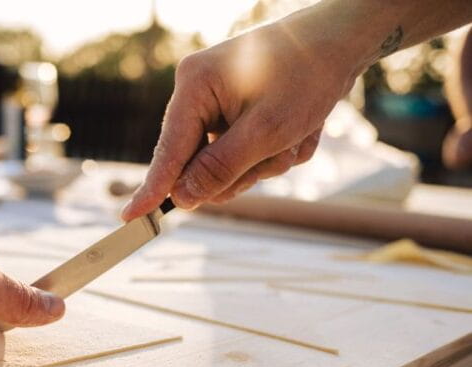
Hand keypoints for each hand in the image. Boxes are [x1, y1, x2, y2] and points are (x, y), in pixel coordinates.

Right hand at [122, 6, 359, 218]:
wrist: (345, 39)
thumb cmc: (307, 74)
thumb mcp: (267, 130)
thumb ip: (220, 168)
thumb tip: (183, 198)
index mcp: (195, 87)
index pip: (168, 150)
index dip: (153, 188)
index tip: (130, 217)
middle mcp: (199, 93)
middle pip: (199, 162)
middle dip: (242, 169)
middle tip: (277, 156)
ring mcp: (219, 102)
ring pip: (228, 162)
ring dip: (266, 161)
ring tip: (298, 133)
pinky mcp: (238, 109)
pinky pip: (247, 151)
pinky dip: (276, 150)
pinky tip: (301, 129)